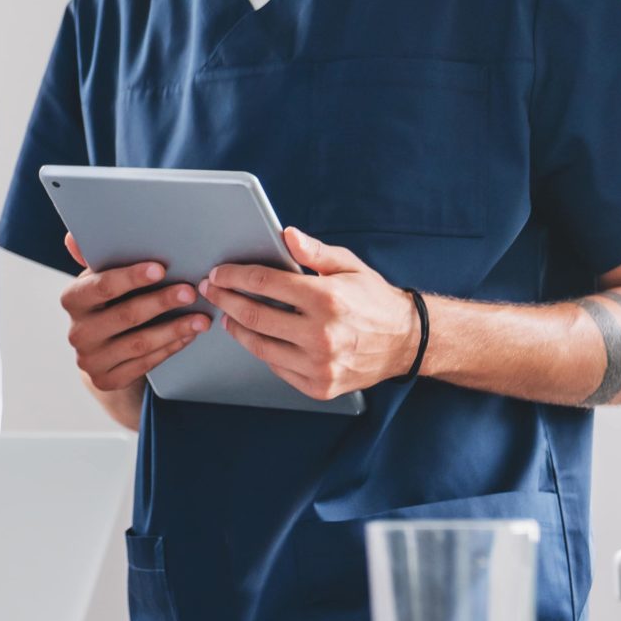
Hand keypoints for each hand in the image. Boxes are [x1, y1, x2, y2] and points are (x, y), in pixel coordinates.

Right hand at [59, 232, 210, 392]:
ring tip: (201, 318)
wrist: (101, 348)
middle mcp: (77, 332)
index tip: (161, 268)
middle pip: (125, 316)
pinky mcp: (106, 380)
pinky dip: (169, 348)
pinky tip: (188, 336)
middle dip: (161, 302)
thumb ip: (93, 258)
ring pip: (139, 344)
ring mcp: (90, 360)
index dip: (131, 278)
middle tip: (191, 292)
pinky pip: (144, 364)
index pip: (101, 287)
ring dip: (174, 329)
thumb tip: (73, 237)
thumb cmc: (108, 302)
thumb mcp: (100, 279)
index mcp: (73, 300)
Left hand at [202, 227, 418, 400]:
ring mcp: (320, 365)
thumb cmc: (375, 300)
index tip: (219, 273)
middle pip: (253, 316)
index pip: (264, 283)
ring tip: (228, 315)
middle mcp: (322, 334)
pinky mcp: (320, 386)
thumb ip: (314, 252)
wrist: (408, 342)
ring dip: (237, 328)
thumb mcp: (349, 267)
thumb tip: (286, 235)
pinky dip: (263, 350)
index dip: (234, 276)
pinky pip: (277, 367)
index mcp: (327, 299)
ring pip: (259, 346)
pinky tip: (258, 336)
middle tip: (212, 290)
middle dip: (225, 300)